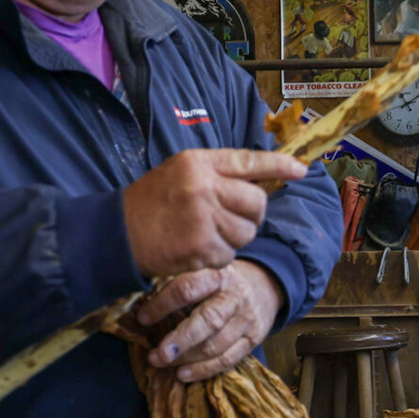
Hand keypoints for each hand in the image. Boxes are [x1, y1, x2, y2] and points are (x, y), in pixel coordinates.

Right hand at [121, 149, 306, 276]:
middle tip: (231, 217)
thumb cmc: (153, 201)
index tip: (301, 170)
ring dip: (235, 237)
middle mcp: (203, 186)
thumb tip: (261, 179)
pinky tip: (198, 248)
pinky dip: (219, 256)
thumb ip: (219, 172)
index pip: (249, 161)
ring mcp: (203, 218)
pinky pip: (231, 254)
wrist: (118, 233)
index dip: (279, 166)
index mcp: (199, 162)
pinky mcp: (201, 247)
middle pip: (257, 203)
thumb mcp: (182, 172)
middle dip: (252, 214)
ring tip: (208, 232)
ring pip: (247, 232)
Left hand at [136, 260, 281, 381]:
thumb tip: (138, 305)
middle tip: (156, 356)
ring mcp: (247, 318)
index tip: (142, 318)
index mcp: (217, 274)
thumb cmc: (219, 282)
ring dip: (187, 359)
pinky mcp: (255, 338)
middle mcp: (235, 295)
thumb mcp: (203, 271)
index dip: (163, 305)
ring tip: (163, 363)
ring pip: (216, 345)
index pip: (188, 288)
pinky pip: (228, 359)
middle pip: (208, 321)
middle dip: (179, 341)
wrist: (264, 285)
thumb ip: (179, 283)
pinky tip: (183, 374)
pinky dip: (204, 370)